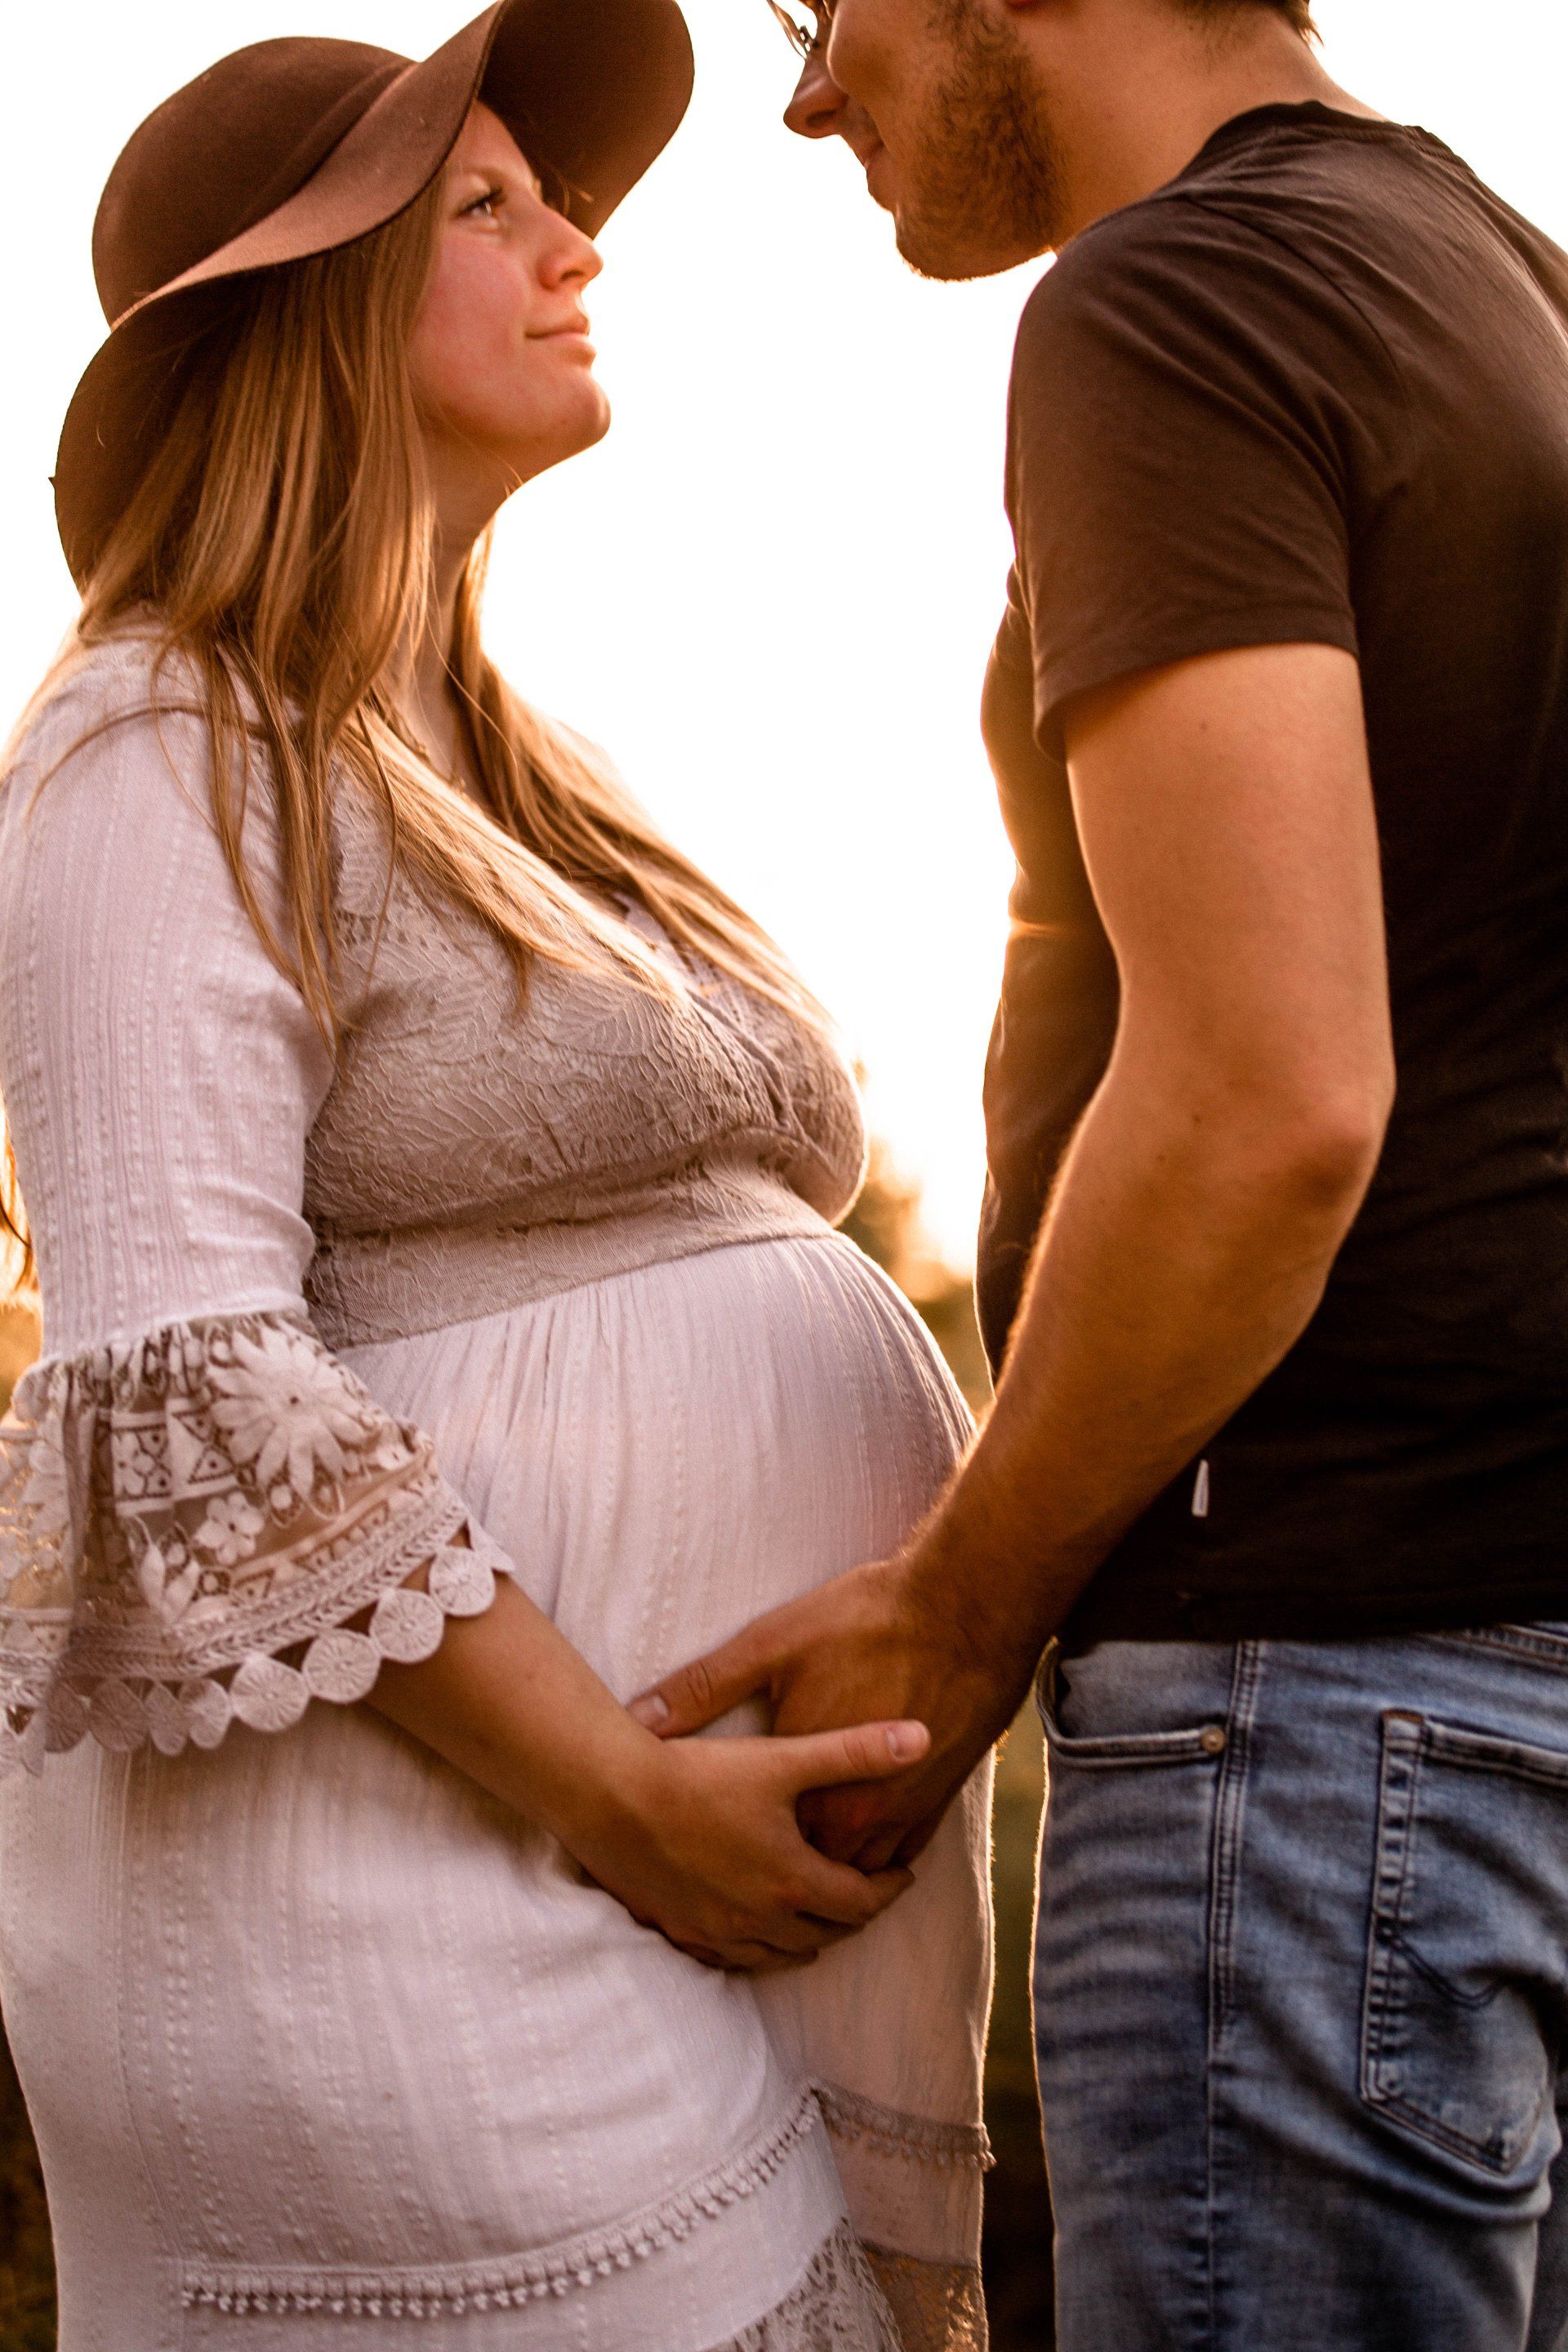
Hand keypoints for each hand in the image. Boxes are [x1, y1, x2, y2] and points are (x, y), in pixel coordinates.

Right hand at [564, 1715, 932, 1971]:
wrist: (610, 1796)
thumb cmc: (697, 1774)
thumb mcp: (783, 1758)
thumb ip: (855, 1751)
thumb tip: (923, 1737)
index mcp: (793, 1881)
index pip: (862, 1902)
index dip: (890, 1887)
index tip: (902, 1871)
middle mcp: (760, 1920)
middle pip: (827, 1933)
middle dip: (854, 1913)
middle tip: (867, 1889)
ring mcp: (717, 1932)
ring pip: (781, 1954)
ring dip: (810, 1936)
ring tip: (821, 1913)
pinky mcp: (678, 1931)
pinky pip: (732, 1959)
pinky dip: (758, 1948)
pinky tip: (756, 1929)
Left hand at [629, 1555, 1033, 1871]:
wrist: (965, 1610)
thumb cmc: (865, 1622)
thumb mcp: (771, 1646)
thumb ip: (705, 1688)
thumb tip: (642, 1718)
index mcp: (813, 1791)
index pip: (763, 1852)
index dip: (729, 1854)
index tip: (699, 1853)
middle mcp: (861, 1818)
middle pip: (812, 1878)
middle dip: (779, 1879)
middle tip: (737, 1877)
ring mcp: (904, 1812)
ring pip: (860, 1875)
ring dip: (830, 1877)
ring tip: (792, 1877)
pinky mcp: (938, 1798)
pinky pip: (903, 1855)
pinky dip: (877, 1861)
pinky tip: (858, 1853)